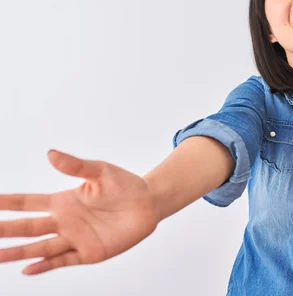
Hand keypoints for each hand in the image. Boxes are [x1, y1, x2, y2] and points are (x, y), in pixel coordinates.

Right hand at [0, 150, 160, 274]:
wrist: (148, 204)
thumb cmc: (124, 185)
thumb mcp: (100, 171)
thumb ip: (75, 165)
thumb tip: (50, 153)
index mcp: (64, 201)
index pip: (29, 203)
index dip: (8, 203)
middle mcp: (65, 221)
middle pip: (28, 227)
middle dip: (6, 230)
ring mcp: (76, 238)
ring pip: (40, 247)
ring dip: (18, 252)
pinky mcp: (90, 252)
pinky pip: (64, 259)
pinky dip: (46, 265)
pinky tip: (28, 269)